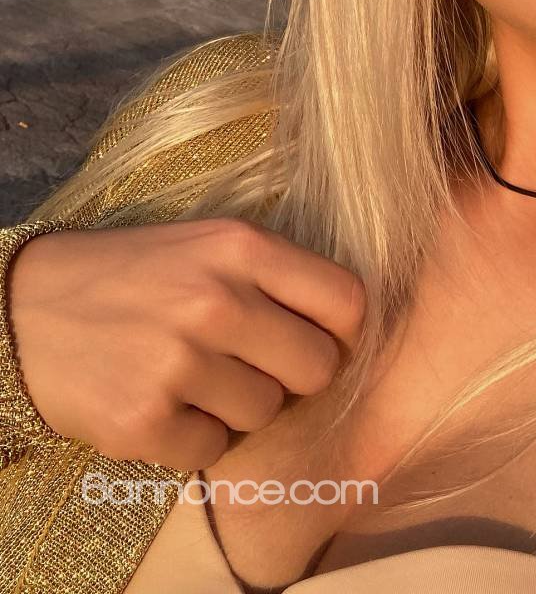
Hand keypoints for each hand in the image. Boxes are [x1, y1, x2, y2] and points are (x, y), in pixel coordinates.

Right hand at [8, 218, 364, 468]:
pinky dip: (193, 435)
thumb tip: (346, 324)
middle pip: (318, 368)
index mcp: (241, 247)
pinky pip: (213, 448)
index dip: (343, 330)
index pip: (347, 301)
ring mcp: (180, 363)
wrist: (25, 306)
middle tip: (252, 362)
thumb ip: (274, 274)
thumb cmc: (135, 272)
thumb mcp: (208, 243)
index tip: (320, 337)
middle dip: (292, 374)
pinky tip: (164, 403)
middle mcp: (217, 301)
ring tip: (195, 376)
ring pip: (266, 412)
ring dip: (238, 404)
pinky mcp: (144, 420)